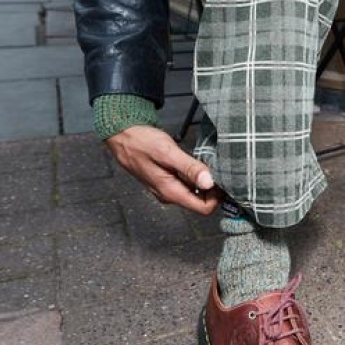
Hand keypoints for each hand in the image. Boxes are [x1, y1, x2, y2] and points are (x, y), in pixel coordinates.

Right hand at [106, 125, 223, 215]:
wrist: (122, 135)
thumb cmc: (142, 142)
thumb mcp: (167, 153)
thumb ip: (189, 168)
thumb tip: (209, 183)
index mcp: (171, 192)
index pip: (204, 209)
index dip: (217, 196)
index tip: (222, 178)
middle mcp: (170, 195)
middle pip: (202, 201)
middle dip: (213, 188)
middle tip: (218, 167)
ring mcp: (168, 188)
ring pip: (195, 192)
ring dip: (204, 180)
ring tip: (207, 162)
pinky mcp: (167, 180)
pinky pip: (187, 184)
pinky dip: (196, 175)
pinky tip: (196, 161)